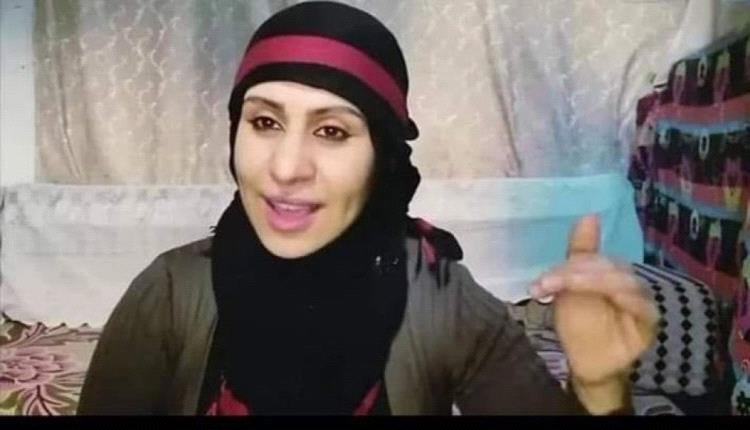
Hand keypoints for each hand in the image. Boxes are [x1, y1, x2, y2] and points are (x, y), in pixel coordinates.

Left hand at [529, 214, 657, 413]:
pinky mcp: (649, 320)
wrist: (587, 363)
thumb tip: (589, 216)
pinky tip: (607, 297)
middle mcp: (628, 281)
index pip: (592, 258)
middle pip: (604, 266)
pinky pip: (641, 304)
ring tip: (560, 291)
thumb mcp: (569, 287)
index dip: (568, 266)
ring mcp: (641, 300)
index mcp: (609, 271)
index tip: (542, 282)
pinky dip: (623, 297)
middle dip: (572, 274)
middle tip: (545, 285)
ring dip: (587, 282)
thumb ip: (580, 252)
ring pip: (620, 280)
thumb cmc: (580, 323)